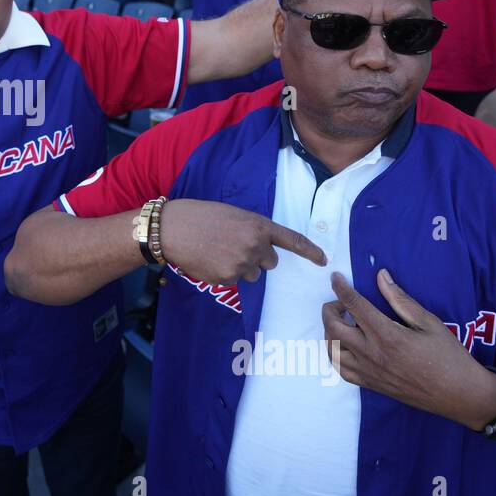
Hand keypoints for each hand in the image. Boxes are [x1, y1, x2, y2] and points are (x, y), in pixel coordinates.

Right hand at [159, 198, 325, 284]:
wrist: (172, 228)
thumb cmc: (200, 216)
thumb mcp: (233, 215)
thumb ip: (252, 229)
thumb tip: (262, 248)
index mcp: (259, 225)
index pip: (292, 240)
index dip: (310, 251)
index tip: (323, 259)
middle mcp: (256, 245)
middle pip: (271, 262)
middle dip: (257, 258)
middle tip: (234, 246)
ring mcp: (242, 263)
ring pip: (252, 273)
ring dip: (240, 267)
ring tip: (217, 252)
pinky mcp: (228, 278)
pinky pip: (234, 280)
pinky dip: (224, 274)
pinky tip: (209, 260)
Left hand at [321, 271, 495, 429]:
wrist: (459, 395)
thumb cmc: (449, 356)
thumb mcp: (429, 322)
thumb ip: (400, 299)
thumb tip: (381, 276)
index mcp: (387, 335)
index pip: (354, 305)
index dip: (341, 288)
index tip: (335, 277)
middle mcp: (372, 354)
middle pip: (333, 327)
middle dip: (329, 309)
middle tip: (340, 303)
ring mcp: (368, 372)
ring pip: (332, 349)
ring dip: (330, 331)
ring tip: (342, 322)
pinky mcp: (370, 385)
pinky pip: (340, 369)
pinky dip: (335, 353)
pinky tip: (345, 345)